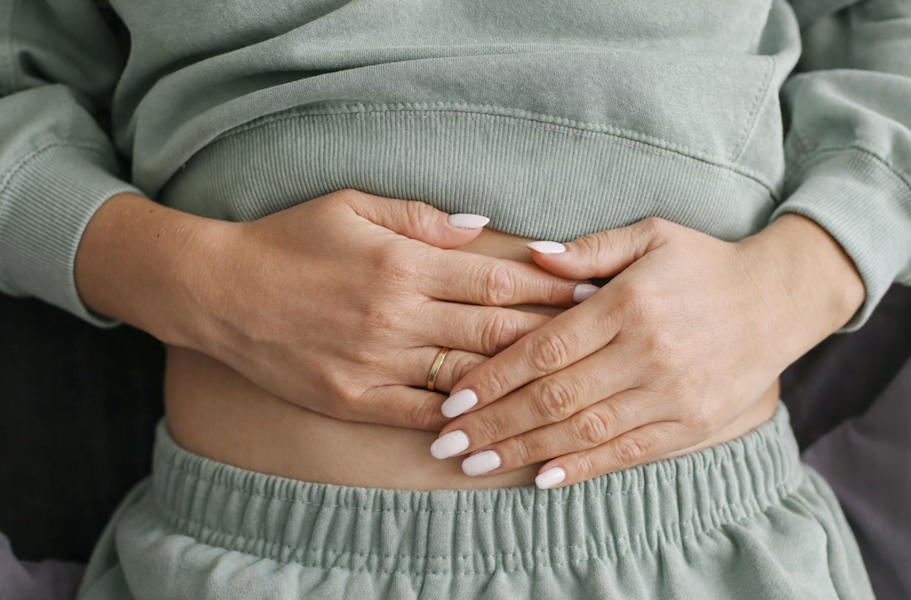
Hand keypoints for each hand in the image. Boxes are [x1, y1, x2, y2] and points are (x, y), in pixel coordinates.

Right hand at [76, 189, 586, 429]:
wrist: (219, 292)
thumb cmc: (287, 241)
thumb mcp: (350, 206)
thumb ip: (421, 218)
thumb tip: (482, 225)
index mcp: (402, 264)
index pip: (497, 281)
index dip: (548, 288)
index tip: (588, 289)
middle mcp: (396, 316)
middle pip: (494, 330)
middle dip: (552, 332)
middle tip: (598, 336)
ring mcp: (375, 362)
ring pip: (467, 377)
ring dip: (518, 379)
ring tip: (563, 379)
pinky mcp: (353, 399)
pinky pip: (421, 413)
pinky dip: (462, 418)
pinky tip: (498, 419)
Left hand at [429, 215, 864, 485]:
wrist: (780, 299)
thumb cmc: (704, 263)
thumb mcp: (651, 235)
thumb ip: (589, 249)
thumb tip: (532, 254)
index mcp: (628, 304)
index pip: (545, 348)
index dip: (494, 377)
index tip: (452, 399)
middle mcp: (647, 353)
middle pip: (555, 397)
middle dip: (494, 423)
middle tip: (447, 444)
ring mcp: (672, 393)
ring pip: (584, 431)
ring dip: (524, 450)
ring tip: (476, 465)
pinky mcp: (693, 423)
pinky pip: (629, 452)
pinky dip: (584, 468)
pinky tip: (542, 478)